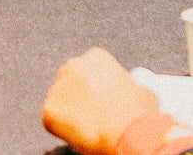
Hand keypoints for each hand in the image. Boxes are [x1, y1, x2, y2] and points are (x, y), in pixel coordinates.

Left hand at [42, 48, 159, 154]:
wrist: (124, 130)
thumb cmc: (138, 113)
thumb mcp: (143, 90)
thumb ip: (132, 86)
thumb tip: (133, 90)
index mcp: (96, 57)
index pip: (88, 71)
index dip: (95, 89)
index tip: (102, 102)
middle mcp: (73, 65)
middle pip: (70, 82)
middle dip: (76, 97)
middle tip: (89, 116)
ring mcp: (58, 86)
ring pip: (60, 101)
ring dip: (69, 113)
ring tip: (86, 128)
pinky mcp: (49, 109)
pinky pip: (52, 120)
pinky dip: (61, 129)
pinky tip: (77, 135)